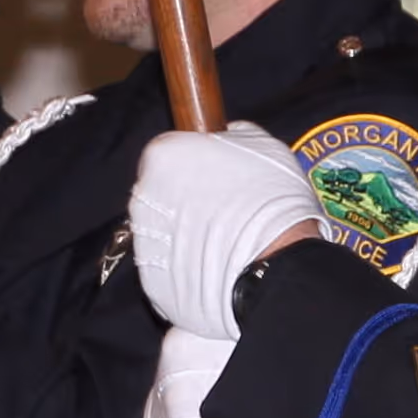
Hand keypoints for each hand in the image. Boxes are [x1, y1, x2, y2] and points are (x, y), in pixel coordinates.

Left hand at [128, 124, 325, 335]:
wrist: (275, 266)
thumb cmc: (270, 199)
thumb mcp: (264, 146)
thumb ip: (234, 135)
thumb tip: (229, 133)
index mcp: (163, 156)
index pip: (166, 154)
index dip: (190, 164)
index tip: (212, 176)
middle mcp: (142, 198)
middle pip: (157, 194)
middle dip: (182, 201)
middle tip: (220, 210)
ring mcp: (144, 244)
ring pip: (160, 234)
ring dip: (181, 236)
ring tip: (222, 242)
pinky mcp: (152, 284)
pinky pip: (166, 270)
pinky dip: (184, 269)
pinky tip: (216, 267)